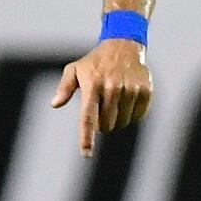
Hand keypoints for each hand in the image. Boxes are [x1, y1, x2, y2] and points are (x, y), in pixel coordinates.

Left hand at [50, 38, 152, 157]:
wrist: (123, 45)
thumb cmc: (94, 62)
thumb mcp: (74, 70)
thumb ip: (64, 88)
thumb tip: (55, 103)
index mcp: (92, 86)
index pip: (88, 119)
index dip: (87, 139)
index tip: (86, 154)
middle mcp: (112, 88)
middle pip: (106, 125)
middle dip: (102, 124)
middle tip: (101, 108)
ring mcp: (131, 89)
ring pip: (123, 122)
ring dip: (117, 119)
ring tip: (114, 102)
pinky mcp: (146, 91)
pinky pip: (138, 116)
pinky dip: (132, 114)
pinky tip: (127, 100)